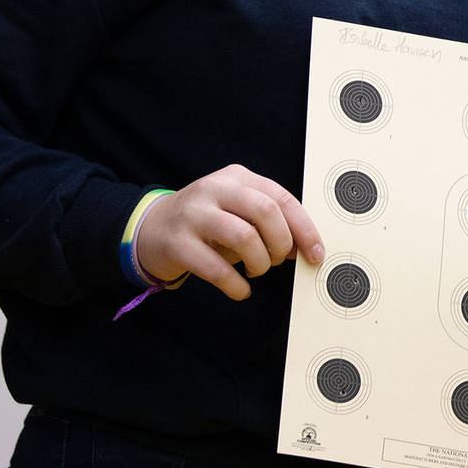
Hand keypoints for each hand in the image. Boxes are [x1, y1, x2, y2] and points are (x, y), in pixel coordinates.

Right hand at [133, 164, 326, 300]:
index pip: (281, 198)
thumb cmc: (206, 223)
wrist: (152, 228)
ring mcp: (193, 215)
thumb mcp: (237, 212)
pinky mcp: (177, 243)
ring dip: (259, 263)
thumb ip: (269, 223)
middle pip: (265, 211)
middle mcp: (214, 189)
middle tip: (276, 261)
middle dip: (280, 243)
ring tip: (254, 272)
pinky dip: (236, 285)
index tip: (315, 254)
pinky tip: (239, 290)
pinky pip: (216, 269)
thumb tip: (304, 247)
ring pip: (243, 236)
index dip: (304, 228)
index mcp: (236, 178)